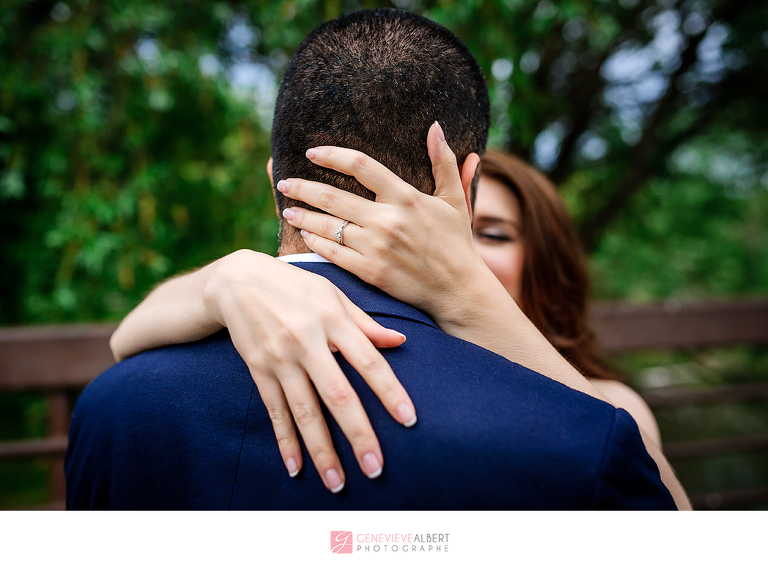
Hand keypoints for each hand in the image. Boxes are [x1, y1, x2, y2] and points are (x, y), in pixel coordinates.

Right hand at [207, 250, 416, 491]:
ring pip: (304, 412)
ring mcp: (281, 359)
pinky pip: (274, 411)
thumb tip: (399, 341)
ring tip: (337, 482)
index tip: (409, 420)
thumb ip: (365, 323)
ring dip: (321, 449)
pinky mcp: (259, 370)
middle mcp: (307, 342)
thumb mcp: (332, 294)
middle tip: (375, 468)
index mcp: (333, 320)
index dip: (390, 392)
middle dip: (358, 434)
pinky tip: (296, 468)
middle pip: (337, 395)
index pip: (368, 362)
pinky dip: (285, 441)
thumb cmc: (294, 286)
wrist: (236, 280)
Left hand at [279, 121, 486, 327]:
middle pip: (334, 197)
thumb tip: (435, 127)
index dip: (333, 155)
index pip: (362, 166)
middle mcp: (388, 220)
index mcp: (406, 197)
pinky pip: (334, 254)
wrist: (459, 290)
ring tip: (288, 210)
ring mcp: (377, 248)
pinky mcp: (371, 272)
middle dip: (303, 188)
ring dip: (304, 216)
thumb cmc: (457, 243)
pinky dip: (316, 243)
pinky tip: (305, 236)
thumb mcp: (455, 200)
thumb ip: (443, 162)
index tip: (312, 153)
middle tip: (285, 183)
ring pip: (329, 226)